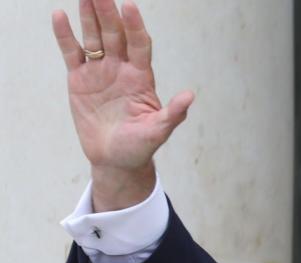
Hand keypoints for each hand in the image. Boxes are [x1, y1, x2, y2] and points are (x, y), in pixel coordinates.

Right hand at [51, 0, 193, 210]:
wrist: (115, 160)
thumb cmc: (140, 146)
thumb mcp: (158, 132)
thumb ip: (173, 114)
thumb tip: (190, 96)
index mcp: (141, 78)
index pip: (139, 45)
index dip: (135, 26)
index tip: (130, 7)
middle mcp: (121, 69)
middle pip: (115, 35)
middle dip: (109, 14)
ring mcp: (100, 72)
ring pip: (94, 38)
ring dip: (90, 17)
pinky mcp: (79, 80)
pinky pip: (72, 53)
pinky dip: (65, 36)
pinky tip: (60, 16)